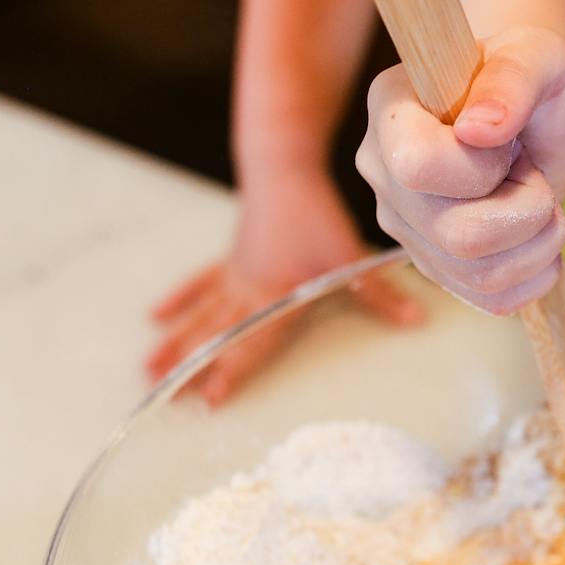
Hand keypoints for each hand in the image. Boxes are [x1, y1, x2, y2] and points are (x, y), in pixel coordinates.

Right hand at [147, 166, 420, 403]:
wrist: (282, 167)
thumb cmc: (314, 213)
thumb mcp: (348, 254)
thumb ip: (379, 294)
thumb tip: (417, 320)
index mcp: (273, 294)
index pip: (251, 341)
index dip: (232, 370)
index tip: (211, 397)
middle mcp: (247, 288)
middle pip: (216, 333)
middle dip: (193, 365)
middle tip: (167, 397)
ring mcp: (236, 273)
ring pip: (201, 314)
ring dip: (176, 341)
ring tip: (148, 368)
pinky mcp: (233, 257)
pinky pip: (201, 284)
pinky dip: (181, 299)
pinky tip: (157, 316)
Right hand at [356, 26, 564, 314]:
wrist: (534, 113)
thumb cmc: (529, 77)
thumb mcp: (536, 58)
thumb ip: (512, 80)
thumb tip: (482, 129)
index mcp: (392, 111)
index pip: (419, 166)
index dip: (483, 165)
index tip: (505, 138)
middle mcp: (383, 173)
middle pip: (457, 235)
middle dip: (526, 209)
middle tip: (532, 174)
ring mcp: (405, 226)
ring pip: (479, 274)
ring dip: (538, 242)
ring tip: (539, 201)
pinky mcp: (435, 265)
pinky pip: (490, 299)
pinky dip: (534, 273)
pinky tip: (536, 236)